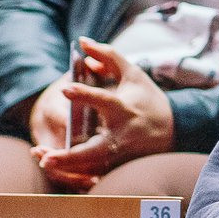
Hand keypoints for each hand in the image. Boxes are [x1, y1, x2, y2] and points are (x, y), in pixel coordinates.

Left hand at [32, 38, 174, 189]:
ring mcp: (119, 156)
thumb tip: (83, 42)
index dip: (84, 95)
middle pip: (93, 151)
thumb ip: (108, 56)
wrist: (175, 130)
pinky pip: (94, 175)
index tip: (64, 88)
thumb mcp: (133, 73)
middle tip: (46, 156)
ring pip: (90, 168)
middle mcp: (120, 136)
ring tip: (42, 160)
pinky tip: (56, 170)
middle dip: (69, 157)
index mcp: (124, 109)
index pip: (103, 101)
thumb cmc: (148, 99)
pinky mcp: (118, 167)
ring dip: (66, 167)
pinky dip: (76, 175)